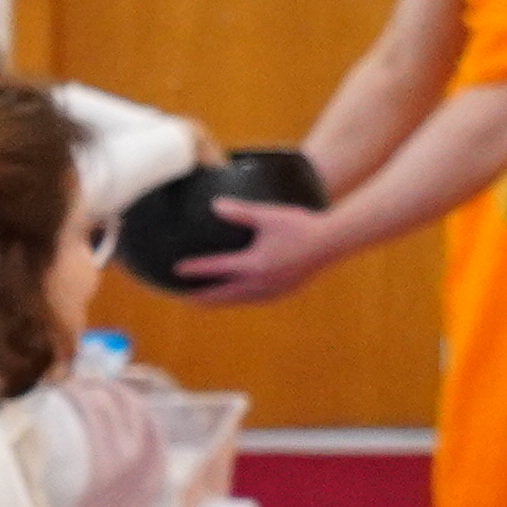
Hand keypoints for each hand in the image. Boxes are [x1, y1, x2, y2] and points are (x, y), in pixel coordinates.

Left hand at [168, 191, 336, 305]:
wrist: (331, 242)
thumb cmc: (300, 225)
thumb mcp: (268, 215)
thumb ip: (240, 212)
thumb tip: (214, 205)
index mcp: (254, 264)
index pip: (217, 269)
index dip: (195, 269)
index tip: (176, 270)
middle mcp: (260, 283)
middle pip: (222, 295)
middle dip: (200, 296)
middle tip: (179, 298)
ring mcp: (271, 291)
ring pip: (236, 301)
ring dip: (217, 301)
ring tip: (199, 301)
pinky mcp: (280, 292)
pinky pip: (251, 300)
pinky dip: (236, 299)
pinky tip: (231, 296)